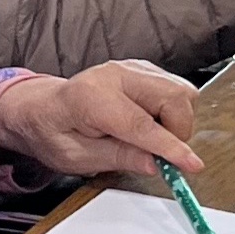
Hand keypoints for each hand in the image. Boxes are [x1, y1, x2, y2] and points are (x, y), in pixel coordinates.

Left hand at [0, 60, 200, 178]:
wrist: (43, 109)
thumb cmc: (55, 132)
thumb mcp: (78, 157)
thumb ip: (118, 157)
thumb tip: (155, 164)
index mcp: (91, 97)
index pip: (141, 124)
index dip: (170, 147)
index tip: (192, 165)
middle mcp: (115, 75)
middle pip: (173, 97)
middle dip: (178, 131)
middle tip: (160, 155)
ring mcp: (132, 68)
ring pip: (181, 91)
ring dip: (176, 121)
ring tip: (150, 138)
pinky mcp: (143, 70)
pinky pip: (175, 88)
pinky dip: (172, 111)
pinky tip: (149, 123)